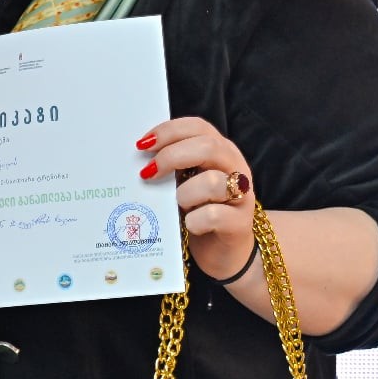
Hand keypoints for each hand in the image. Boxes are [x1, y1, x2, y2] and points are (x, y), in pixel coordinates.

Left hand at [137, 116, 256, 281]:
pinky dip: (194, 220)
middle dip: (172, 156)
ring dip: (185, 193)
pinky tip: (188, 225)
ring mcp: (241, 196)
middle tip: (148, 173)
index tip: (142, 145)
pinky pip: (214, 216)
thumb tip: (136, 158)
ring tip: (176, 205)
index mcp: (221, 151)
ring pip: (213, 182)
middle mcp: (235, 168)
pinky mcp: (239, 223)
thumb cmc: (200, 211)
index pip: (198, 127)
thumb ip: (171, 167)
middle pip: (208, 147)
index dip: (169, 131)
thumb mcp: (186, 182)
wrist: (225, 251)